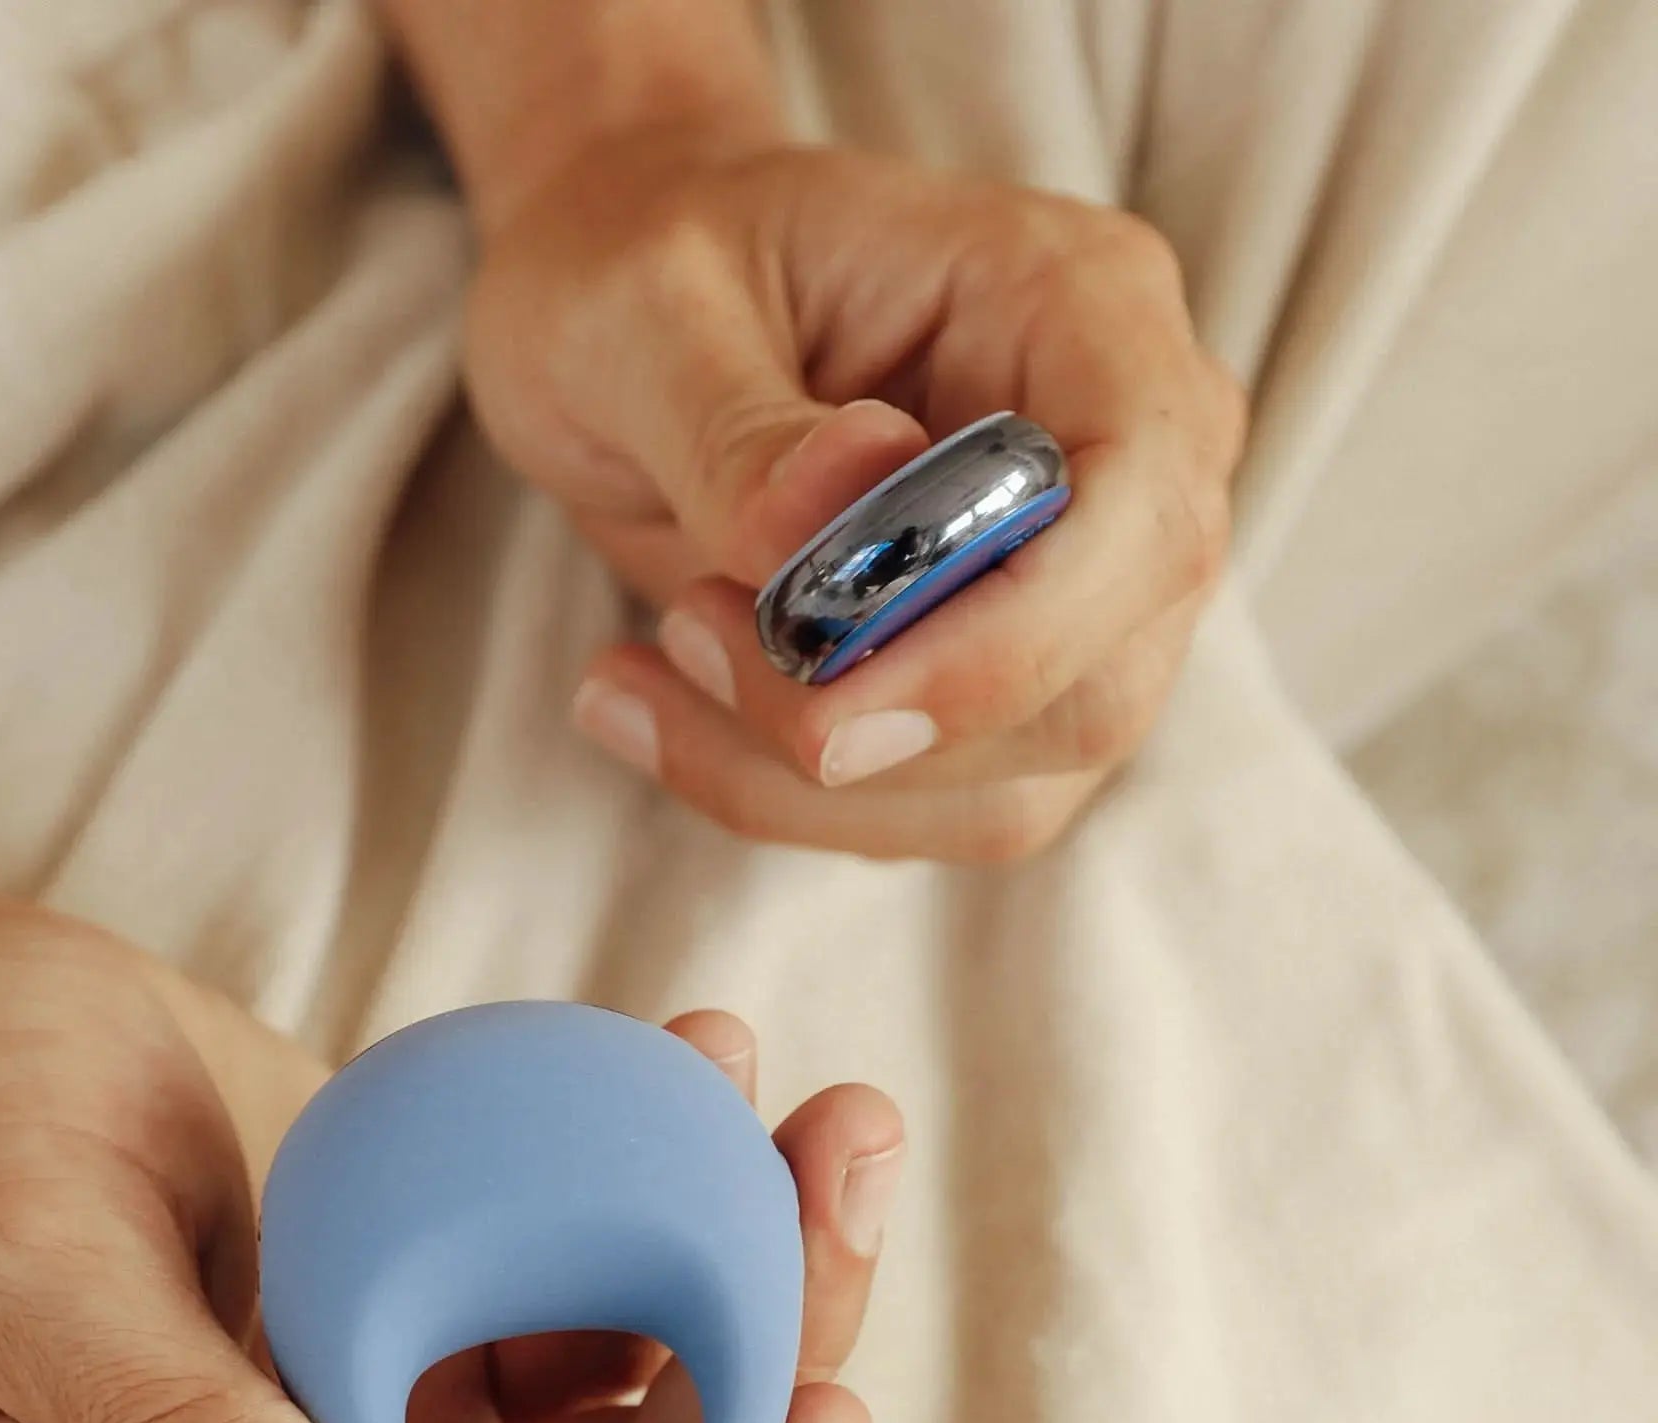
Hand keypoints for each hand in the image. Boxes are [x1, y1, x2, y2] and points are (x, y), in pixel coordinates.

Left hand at [465, 138, 1245, 862]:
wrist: (629, 304)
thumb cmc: (649, 264)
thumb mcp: (647, 308)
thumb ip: (740, 422)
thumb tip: (845, 498)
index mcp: (1079, 308)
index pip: (1145, 511)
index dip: (1008, 643)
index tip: (826, 709)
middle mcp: (1119, 462)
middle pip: (1093, 690)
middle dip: (882, 728)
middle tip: (687, 638)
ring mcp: (1078, 592)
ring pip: (1010, 786)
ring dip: (806, 781)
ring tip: (648, 661)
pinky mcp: (1000, 688)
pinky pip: (928, 806)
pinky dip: (776, 793)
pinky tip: (652, 702)